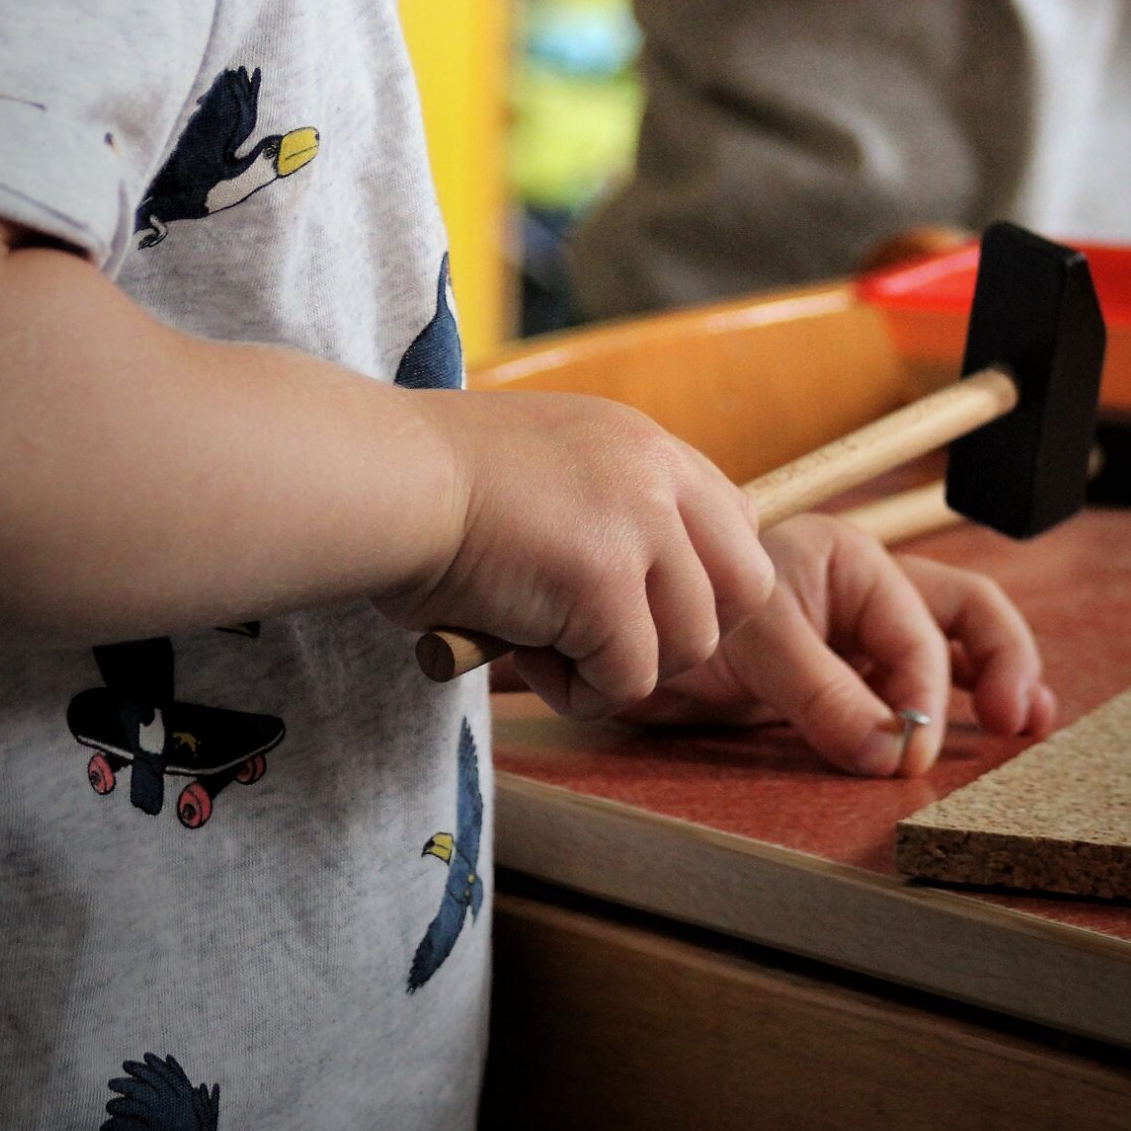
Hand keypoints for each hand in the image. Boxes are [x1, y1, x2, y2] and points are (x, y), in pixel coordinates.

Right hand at [374, 391, 774, 720]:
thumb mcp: (545, 470)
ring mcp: (639, 524)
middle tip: (609, 642)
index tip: (636, 607)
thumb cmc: (428, 483)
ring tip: (546, 643)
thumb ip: (602, 510)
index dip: (694, 581)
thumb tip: (632, 592)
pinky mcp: (607, 582)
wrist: (383, 477)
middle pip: (746, 585)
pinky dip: (579, 689)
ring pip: (692, 643)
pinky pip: (629, 679)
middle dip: (686, 630)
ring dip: (623, 665)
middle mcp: (656, 473)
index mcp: (642, 442)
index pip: (733, 520)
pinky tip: (524, 653)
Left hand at [603, 514, 1054, 777]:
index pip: (917, 625)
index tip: (905, 751)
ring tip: (1029, 721)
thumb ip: (822, 692)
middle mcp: (864, 593)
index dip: (921, 692)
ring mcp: (859, 637)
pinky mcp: (846, 683)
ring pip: (953, 648)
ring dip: (998, 677)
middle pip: (964, 612)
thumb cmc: (681, 615)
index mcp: (847, 560)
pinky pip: (919, 687)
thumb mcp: (748, 643)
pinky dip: (961, 702)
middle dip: (1002, 658)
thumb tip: (895, 749)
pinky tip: (995, 725)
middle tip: (1015, 718)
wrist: (619, 641)